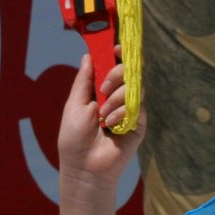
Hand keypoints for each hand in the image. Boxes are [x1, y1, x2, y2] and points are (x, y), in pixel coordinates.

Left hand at [56, 50, 144, 184]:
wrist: (85, 166)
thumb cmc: (75, 137)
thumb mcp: (74, 103)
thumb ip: (83, 80)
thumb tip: (88, 55)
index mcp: (101, 91)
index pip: (114, 66)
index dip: (117, 54)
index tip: (115, 48)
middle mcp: (118, 98)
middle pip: (129, 72)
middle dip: (116, 74)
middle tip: (104, 88)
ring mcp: (130, 111)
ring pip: (135, 88)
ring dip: (117, 98)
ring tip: (103, 116)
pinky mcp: (139, 125)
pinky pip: (139, 107)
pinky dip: (123, 112)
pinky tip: (111, 125)